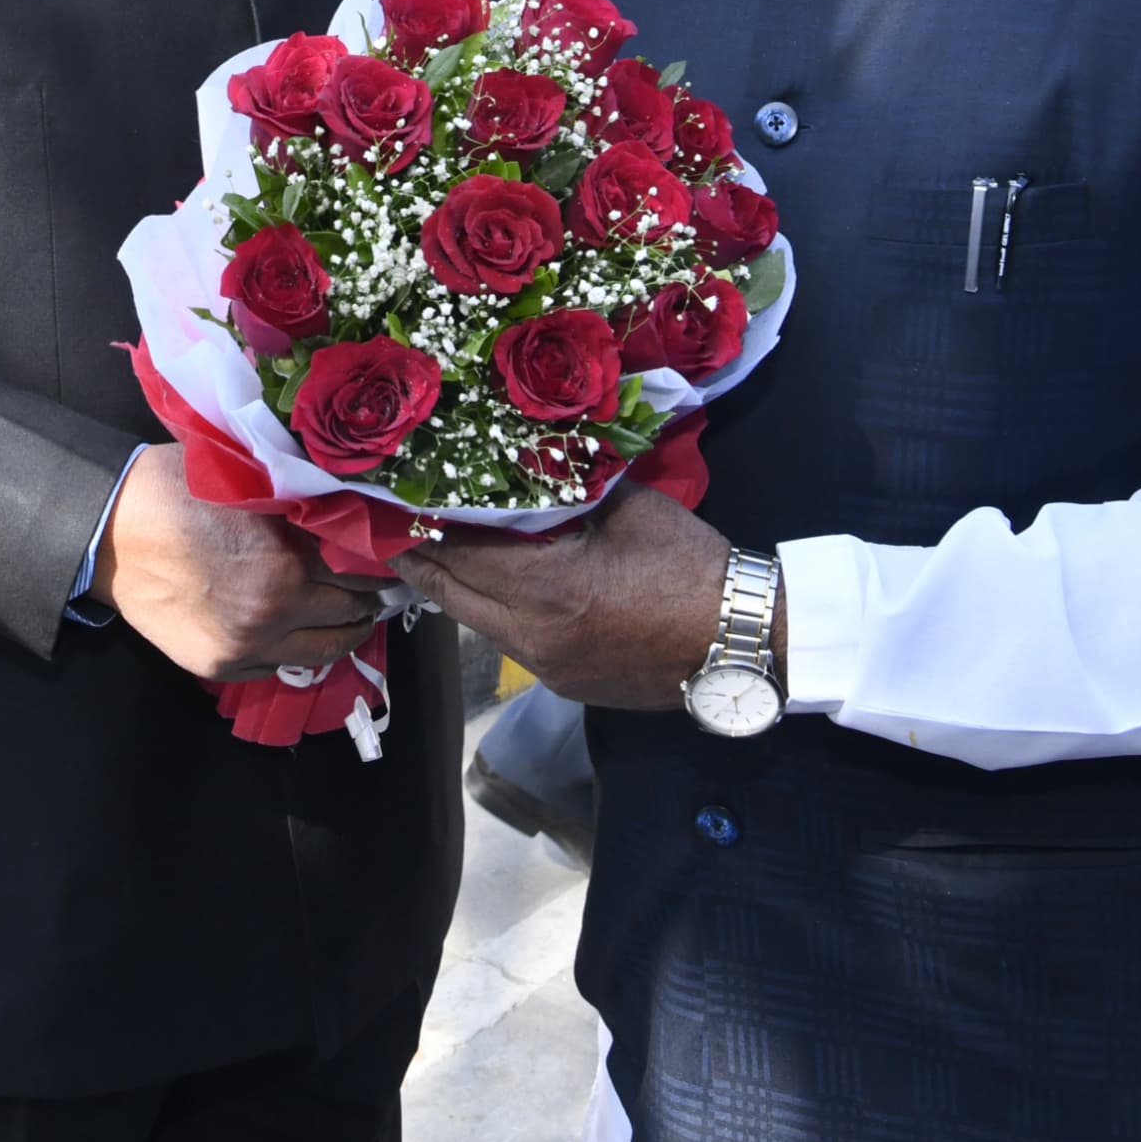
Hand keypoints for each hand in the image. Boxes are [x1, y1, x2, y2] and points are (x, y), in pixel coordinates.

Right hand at [94, 444, 376, 681]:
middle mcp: (275, 612)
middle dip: (367, 598)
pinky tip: (305, 632)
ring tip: (355, 616)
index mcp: (288, 562)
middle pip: (348, 613)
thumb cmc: (179, 493)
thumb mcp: (251, 485)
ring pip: (321, 651)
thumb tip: (347, 511)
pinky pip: (278, 667)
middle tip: (379, 588)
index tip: (390, 556)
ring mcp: (247, 646)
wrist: (113, 534)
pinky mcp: (220, 666)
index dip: (378, 561)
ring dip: (343, 632)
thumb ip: (300, 506)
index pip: (359, 569)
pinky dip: (298, 649)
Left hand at [393, 482, 776, 711]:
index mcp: (548, 589)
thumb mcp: (630, 506)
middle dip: (424, 562)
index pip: (461, 555)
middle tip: (401, 528)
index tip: (398, 504)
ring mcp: (547, 669)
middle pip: (453, 597)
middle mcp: (534, 637)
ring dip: (459, 588)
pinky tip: (504, 585)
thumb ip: (570, 483)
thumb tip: (526, 456)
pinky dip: (495, 611)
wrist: (742, 641)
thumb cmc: (688, 565)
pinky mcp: (565, 685)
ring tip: (445, 549)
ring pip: (478, 623)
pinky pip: (511, 643)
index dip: (424, 528)